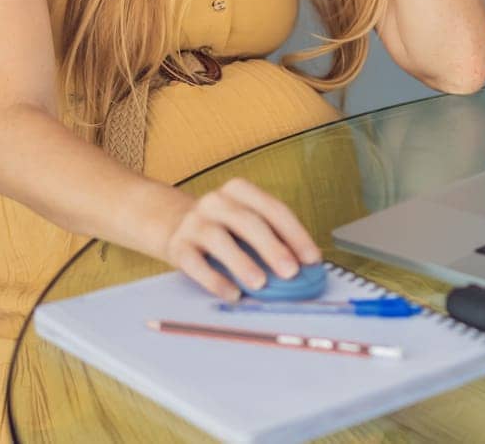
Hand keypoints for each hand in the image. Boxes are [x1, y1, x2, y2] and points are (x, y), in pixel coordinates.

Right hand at [160, 177, 321, 300]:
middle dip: (272, 247)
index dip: (295, 234)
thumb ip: (272, 239)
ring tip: (260, 284)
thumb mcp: (245, 222)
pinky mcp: (177, 246)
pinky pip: (195, 263)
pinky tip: (232, 294)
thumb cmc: (223, 227)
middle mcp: (215, 202)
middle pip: (247, 221)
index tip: (311, 258)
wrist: (172, 223)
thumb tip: (303, 268)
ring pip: (219, 240)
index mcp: (239, 191)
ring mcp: (193, 223)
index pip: (273, 209)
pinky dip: (215, 280)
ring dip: (242, 262)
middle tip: (290, 272)